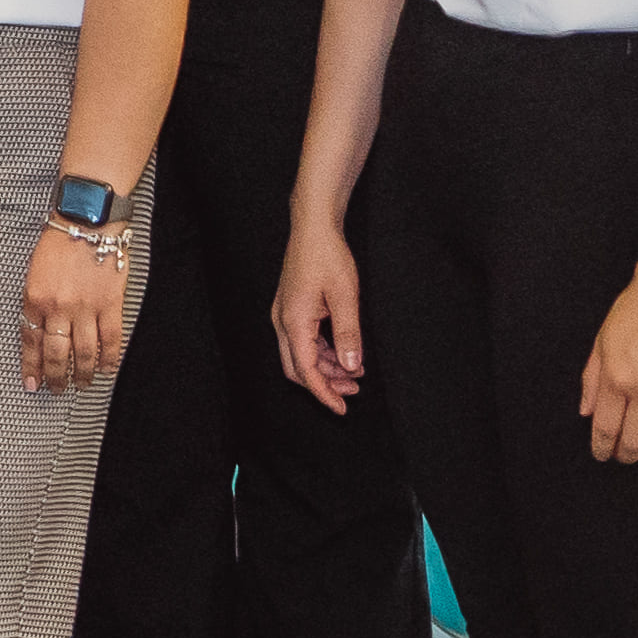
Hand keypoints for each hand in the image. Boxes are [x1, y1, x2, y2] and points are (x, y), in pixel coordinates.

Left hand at [20, 218, 130, 392]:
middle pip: (57, 353)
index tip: (33, 385)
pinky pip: (111, 339)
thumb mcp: (33, 273)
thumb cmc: (57, 243)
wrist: (86, 221)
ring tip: (82, 385)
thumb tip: (37, 333)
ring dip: (82, 373)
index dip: (32, 367)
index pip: (31, 342)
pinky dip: (109, 358)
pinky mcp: (111, 303)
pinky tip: (106, 370)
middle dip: (57, 377)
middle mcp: (59, 307)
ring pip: (84, 352)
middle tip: (58, 391)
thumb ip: (35, 304)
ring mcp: (87, 307)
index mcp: (35, 299)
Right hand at [271, 224, 366, 414]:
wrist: (313, 228)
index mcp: (293, 322)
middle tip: (353, 391)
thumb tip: (351, 367)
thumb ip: (348, 334)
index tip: (342, 408)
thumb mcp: (346, 296)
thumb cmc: (328, 256)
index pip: (306, 370)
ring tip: (355, 372)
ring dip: (325, 368)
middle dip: (323, 384)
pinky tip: (343, 352)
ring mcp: (284, 315)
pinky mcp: (291, 309)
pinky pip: (302, 341)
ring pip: (300, 356)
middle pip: (297, 368)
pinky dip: (322, 353)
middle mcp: (282, 322)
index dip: (324, 393)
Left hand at [580, 271, 637, 463]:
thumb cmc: (636, 310)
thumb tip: (587, 411)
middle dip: (627, 455)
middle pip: (636, 441)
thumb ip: (592, 381)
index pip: (606, 429)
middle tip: (626, 455)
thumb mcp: (601, 342)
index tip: (603, 453)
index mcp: (617, 379)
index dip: (603, 448)